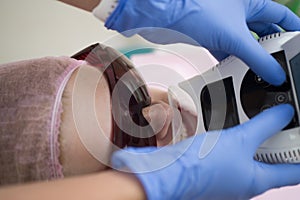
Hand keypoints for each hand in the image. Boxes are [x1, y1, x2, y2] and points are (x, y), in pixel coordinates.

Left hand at [104, 0, 299, 84]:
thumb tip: (275, 74)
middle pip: (263, 32)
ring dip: (250, 58)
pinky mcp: (211, 36)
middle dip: (271, 48)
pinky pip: (227, 50)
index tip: (298, 45)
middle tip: (280, 65)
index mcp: (252, 4)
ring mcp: (224, 25)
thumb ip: (258, 58)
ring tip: (259, 73)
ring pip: (244, 44)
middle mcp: (240, 13)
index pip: (281, 16)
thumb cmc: (199, 11)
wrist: (167, 15)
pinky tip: (235, 72)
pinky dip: (231, 61)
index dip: (292, 29)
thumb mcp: (236, 37)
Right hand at [111, 104, 299, 199]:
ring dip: (254, 137)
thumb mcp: (240, 140)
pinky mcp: (214, 165)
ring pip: (249, 153)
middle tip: (282, 121)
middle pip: (271, 161)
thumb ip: (264, 125)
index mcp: (257, 180)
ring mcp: (228, 174)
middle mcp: (244, 181)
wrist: (169, 170)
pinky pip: (231, 150)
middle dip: (278, 141)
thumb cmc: (200, 166)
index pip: (293, 172)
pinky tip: (231, 125)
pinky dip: (235, 137)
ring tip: (258, 118)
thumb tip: (284, 114)